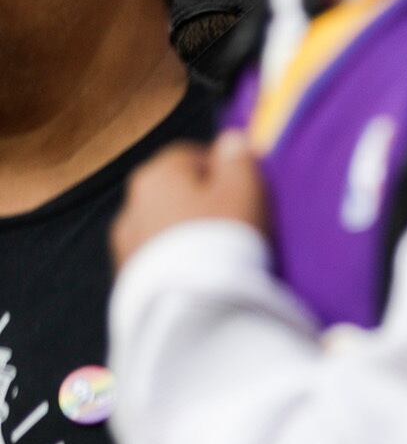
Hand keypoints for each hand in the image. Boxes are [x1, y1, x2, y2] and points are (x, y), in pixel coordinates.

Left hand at [114, 128, 265, 268]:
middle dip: (199, 199)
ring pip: (161, 223)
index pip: (190, 154)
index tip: (246, 188)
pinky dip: (173, 257)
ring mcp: (124, 240)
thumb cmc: (222, 237)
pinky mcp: (125, 274)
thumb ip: (237, 159)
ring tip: (215, 251)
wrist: (189, 304)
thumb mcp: (244, 190)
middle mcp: (132, 200)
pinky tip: (197, 272)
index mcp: (158, 172)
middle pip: (172, 190)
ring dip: (183, 230)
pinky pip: (155, 255)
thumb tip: (229, 139)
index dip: (221, 167)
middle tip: (234, 220)